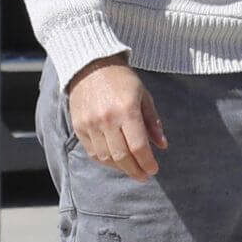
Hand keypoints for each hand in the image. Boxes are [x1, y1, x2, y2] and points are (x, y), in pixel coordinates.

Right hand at [67, 58, 166, 181]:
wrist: (90, 66)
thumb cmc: (122, 80)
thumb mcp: (143, 95)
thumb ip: (153, 122)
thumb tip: (162, 146)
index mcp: (127, 110)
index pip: (138, 147)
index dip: (147, 163)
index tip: (154, 170)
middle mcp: (107, 119)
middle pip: (122, 157)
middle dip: (136, 170)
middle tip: (144, 176)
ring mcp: (91, 124)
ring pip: (106, 158)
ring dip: (121, 168)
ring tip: (131, 169)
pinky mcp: (79, 127)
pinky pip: (92, 152)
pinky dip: (105, 161)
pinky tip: (115, 162)